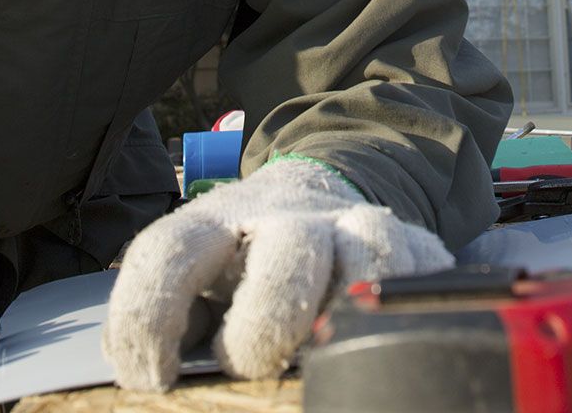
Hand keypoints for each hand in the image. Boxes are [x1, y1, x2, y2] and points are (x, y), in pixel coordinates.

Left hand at [105, 156, 452, 389]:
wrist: (311, 192)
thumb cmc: (240, 260)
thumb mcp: (196, 281)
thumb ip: (176, 321)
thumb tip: (156, 380)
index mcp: (214, 223)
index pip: (170, 252)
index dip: (150, 316)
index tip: (153, 377)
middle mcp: (286, 218)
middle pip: (288, 255)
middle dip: (266, 325)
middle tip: (248, 367)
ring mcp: (352, 226)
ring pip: (369, 252)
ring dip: (348, 311)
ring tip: (322, 356)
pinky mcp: (405, 243)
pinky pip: (421, 270)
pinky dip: (405, 305)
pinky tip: (381, 336)